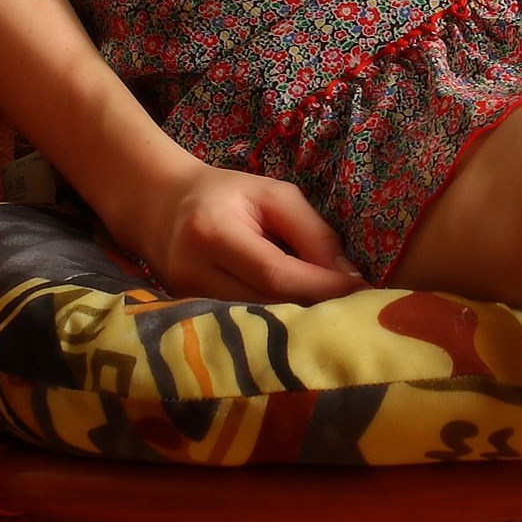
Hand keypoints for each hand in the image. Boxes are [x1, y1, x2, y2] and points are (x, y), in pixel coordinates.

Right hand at [128, 159, 364, 303]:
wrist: (160, 206)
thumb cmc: (225, 195)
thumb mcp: (272, 195)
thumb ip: (312, 231)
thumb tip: (347, 275)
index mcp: (212, 232)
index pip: (274, 273)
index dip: (320, 286)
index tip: (360, 289)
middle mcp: (192, 271)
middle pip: (266, 303)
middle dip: (315, 305)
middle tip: (355, 305)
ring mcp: (185, 299)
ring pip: (256, 322)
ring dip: (298, 318)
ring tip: (332, 311)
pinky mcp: (186, 317)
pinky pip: (241, 326)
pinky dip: (274, 323)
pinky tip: (299, 318)